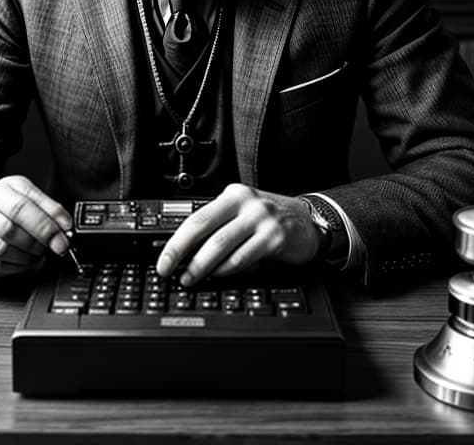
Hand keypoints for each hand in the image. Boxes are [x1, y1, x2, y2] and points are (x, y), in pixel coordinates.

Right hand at [0, 175, 71, 280]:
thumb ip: (49, 211)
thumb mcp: (30, 200)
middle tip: (49, 248)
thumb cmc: (8, 210)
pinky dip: (14, 267)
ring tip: (34, 254)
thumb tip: (66, 228)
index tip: (63, 239)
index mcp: (1, 189)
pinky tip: (20, 262)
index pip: (22, 206)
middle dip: (36, 243)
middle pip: (9, 228)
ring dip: (25, 257)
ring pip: (0, 248)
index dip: (46, 225)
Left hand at [155, 183, 320, 285]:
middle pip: (203, 228)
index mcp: (233, 195)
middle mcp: (246, 203)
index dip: (176, 241)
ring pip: (220, 244)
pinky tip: (218, 275)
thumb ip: (219, 228)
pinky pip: (243, 257)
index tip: (163, 260)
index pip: (196, 217)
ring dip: (201, 265)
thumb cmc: (270, 221)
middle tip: (170, 271)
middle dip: (181, 252)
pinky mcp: (275, 237)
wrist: (309, 221)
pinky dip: (227, 269)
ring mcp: (261, 219)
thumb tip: (186, 255)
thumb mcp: (243, 215)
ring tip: (189, 278)